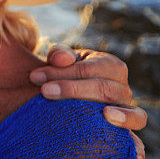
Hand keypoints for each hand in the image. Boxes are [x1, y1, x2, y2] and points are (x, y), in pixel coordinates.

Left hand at [29, 45, 147, 157]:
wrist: (73, 90)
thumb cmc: (67, 73)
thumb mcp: (61, 60)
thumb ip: (59, 54)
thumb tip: (62, 59)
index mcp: (109, 64)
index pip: (86, 68)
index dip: (60, 72)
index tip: (35, 77)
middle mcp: (121, 83)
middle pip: (100, 86)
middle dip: (70, 88)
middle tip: (44, 91)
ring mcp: (126, 102)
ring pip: (114, 102)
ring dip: (89, 105)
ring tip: (74, 110)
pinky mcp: (128, 120)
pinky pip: (137, 120)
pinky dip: (127, 119)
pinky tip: (108, 118)